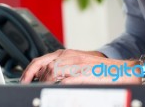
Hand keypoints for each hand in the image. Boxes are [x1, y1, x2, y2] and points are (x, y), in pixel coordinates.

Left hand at [20, 49, 140, 84]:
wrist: (120, 70)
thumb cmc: (100, 68)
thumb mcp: (78, 63)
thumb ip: (63, 66)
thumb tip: (46, 75)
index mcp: (66, 53)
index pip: (41, 60)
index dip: (29, 71)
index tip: (23, 80)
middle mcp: (69, 56)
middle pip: (44, 65)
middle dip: (33, 76)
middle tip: (28, 85)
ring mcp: (76, 65)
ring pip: (52, 71)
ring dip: (46, 82)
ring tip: (47, 89)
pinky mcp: (83, 75)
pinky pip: (65, 81)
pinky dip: (58, 86)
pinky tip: (57, 91)